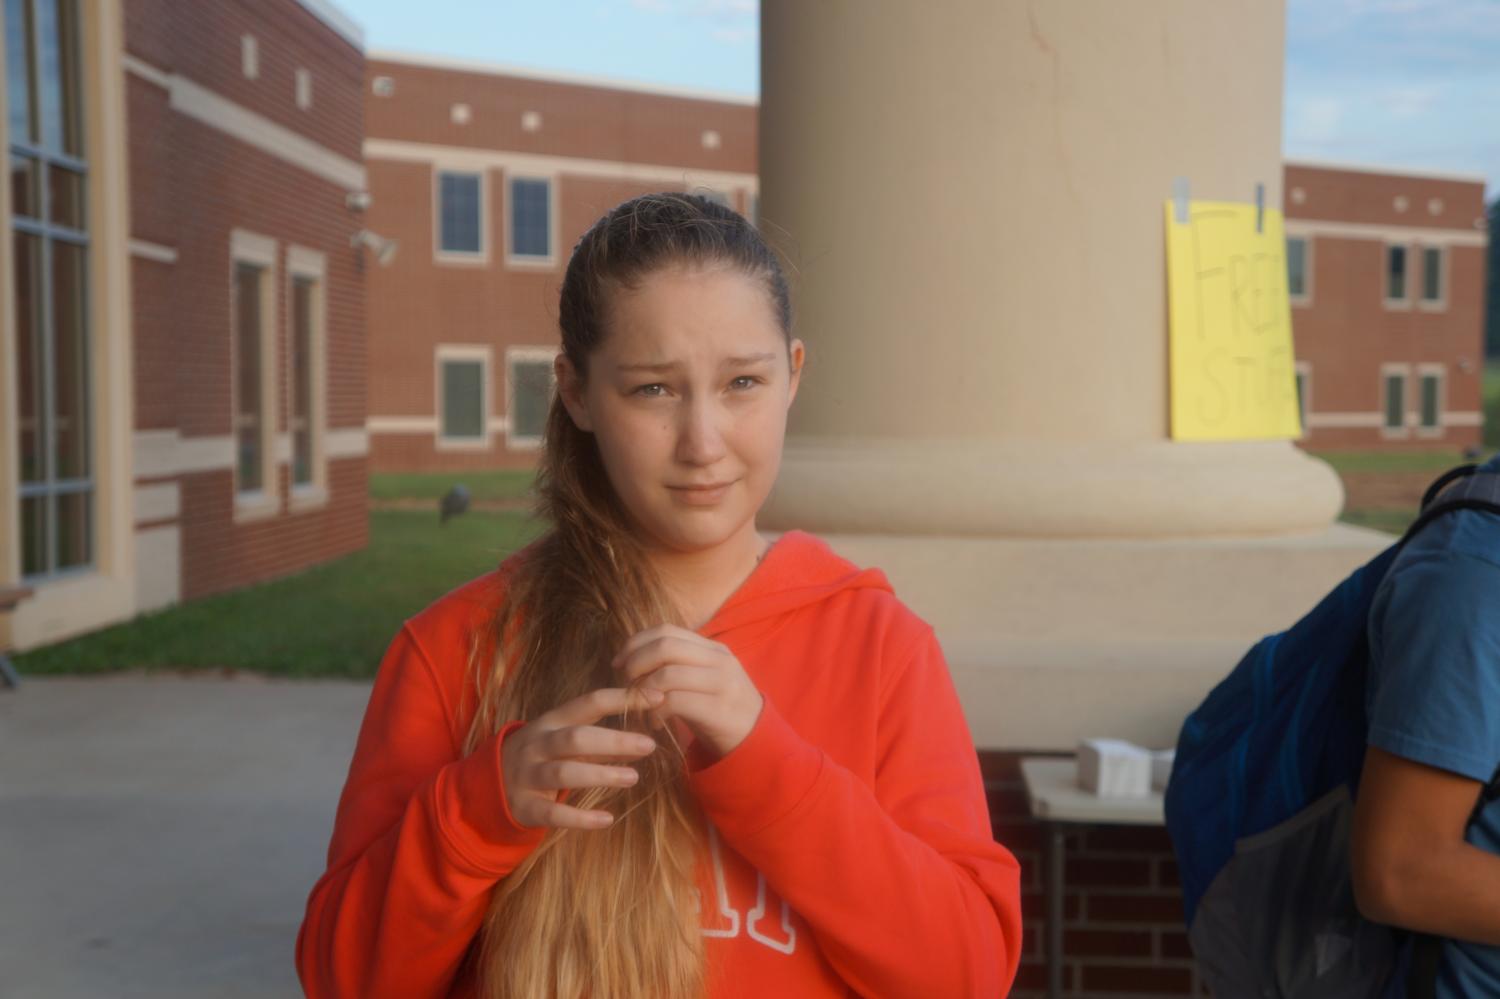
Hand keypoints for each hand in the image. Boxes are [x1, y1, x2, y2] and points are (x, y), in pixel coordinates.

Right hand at [501, 687, 661, 829]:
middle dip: (614, 740)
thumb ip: (600, 738)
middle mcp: (537, 744)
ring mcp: (528, 775)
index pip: (589, 702)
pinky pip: (553, 812)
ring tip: (633, 778)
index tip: (657, 697)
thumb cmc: (540, 757)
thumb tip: (645, 737)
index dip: (623, 699)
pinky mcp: (524, 806)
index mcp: (551, 721)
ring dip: (600, 774)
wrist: (487, 786)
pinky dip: (581, 818)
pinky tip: (607, 819)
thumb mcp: (563, 739)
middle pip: (576, 738)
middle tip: (650, 745)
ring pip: (564, 772)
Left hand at [612, 624, 763, 760]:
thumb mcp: (703, 678)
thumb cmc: (719, 708)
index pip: (666, 630)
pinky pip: (674, 703)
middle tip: (625, 682)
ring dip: (644, 691)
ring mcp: (721, 683)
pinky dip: (655, 713)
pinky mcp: (718, 709)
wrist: (755, 739)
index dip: (636, 643)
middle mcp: (719, 660)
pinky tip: (653, 723)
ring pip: (668, 674)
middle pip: (665, 646)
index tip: (619, 662)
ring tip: (639, 706)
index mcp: (712, 648)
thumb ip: (678, 663)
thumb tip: (634, 657)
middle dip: (636, 663)